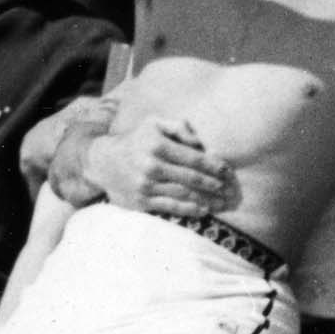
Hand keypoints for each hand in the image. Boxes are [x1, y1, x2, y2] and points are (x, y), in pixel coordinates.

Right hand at [104, 112, 234, 226]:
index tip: (228, 171)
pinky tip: (203, 209)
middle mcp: (152, 167)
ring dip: (207, 200)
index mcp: (158, 146)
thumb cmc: (136, 140)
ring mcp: (146, 186)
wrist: (103, 162)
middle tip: (230, 190)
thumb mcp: (154, 123)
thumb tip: (200, 141)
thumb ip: (179, 127)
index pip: (194, 159)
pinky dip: (190, 210)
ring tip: (222, 202)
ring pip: (184, 195)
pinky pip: (171, 207)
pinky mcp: (142, 202)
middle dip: (215, 185)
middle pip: (192, 179)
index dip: (214, 166)